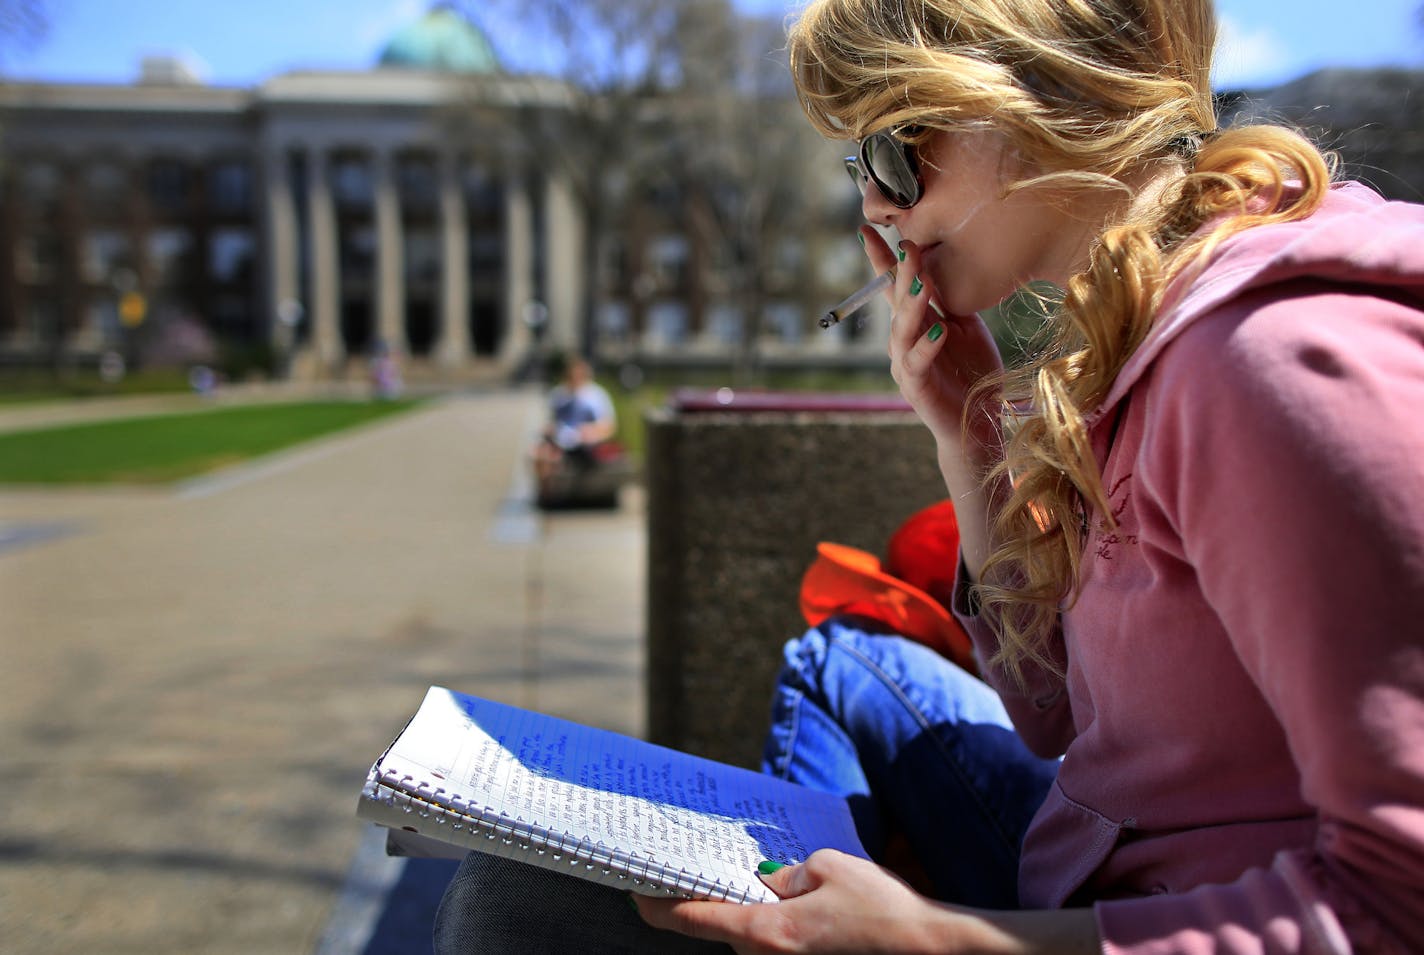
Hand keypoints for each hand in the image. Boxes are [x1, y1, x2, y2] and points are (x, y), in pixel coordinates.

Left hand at [634, 849, 1101, 954]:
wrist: (932, 951)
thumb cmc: (883, 910)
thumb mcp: (829, 868)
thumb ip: (786, 874)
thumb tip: (770, 882)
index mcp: (767, 932)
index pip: (691, 918)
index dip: (655, 904)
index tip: (635, 891)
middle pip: (726, 930)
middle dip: (725, 902)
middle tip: (726, 870)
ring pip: (756, 941)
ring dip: (762, 917)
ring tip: (794, 891)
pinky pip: (782, 950)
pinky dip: (785, 931)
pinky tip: (818, 914)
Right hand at [863, 228, 1008, 574]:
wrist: (978, 421)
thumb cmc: (972, 372)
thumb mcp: (966, 326)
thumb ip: (953, 300)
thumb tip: (947, 262)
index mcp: (914, 323)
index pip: (892, 285)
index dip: (880, 259)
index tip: (868, 229)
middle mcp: (902, 341)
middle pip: (895, 301)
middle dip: (899, 272)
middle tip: (908, 244)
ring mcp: (905, 365)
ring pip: (902, 329)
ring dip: (911, 304)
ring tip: (922, 280)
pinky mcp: (916, 388)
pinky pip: (917, 363)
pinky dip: (928, 346)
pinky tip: (940, 329)